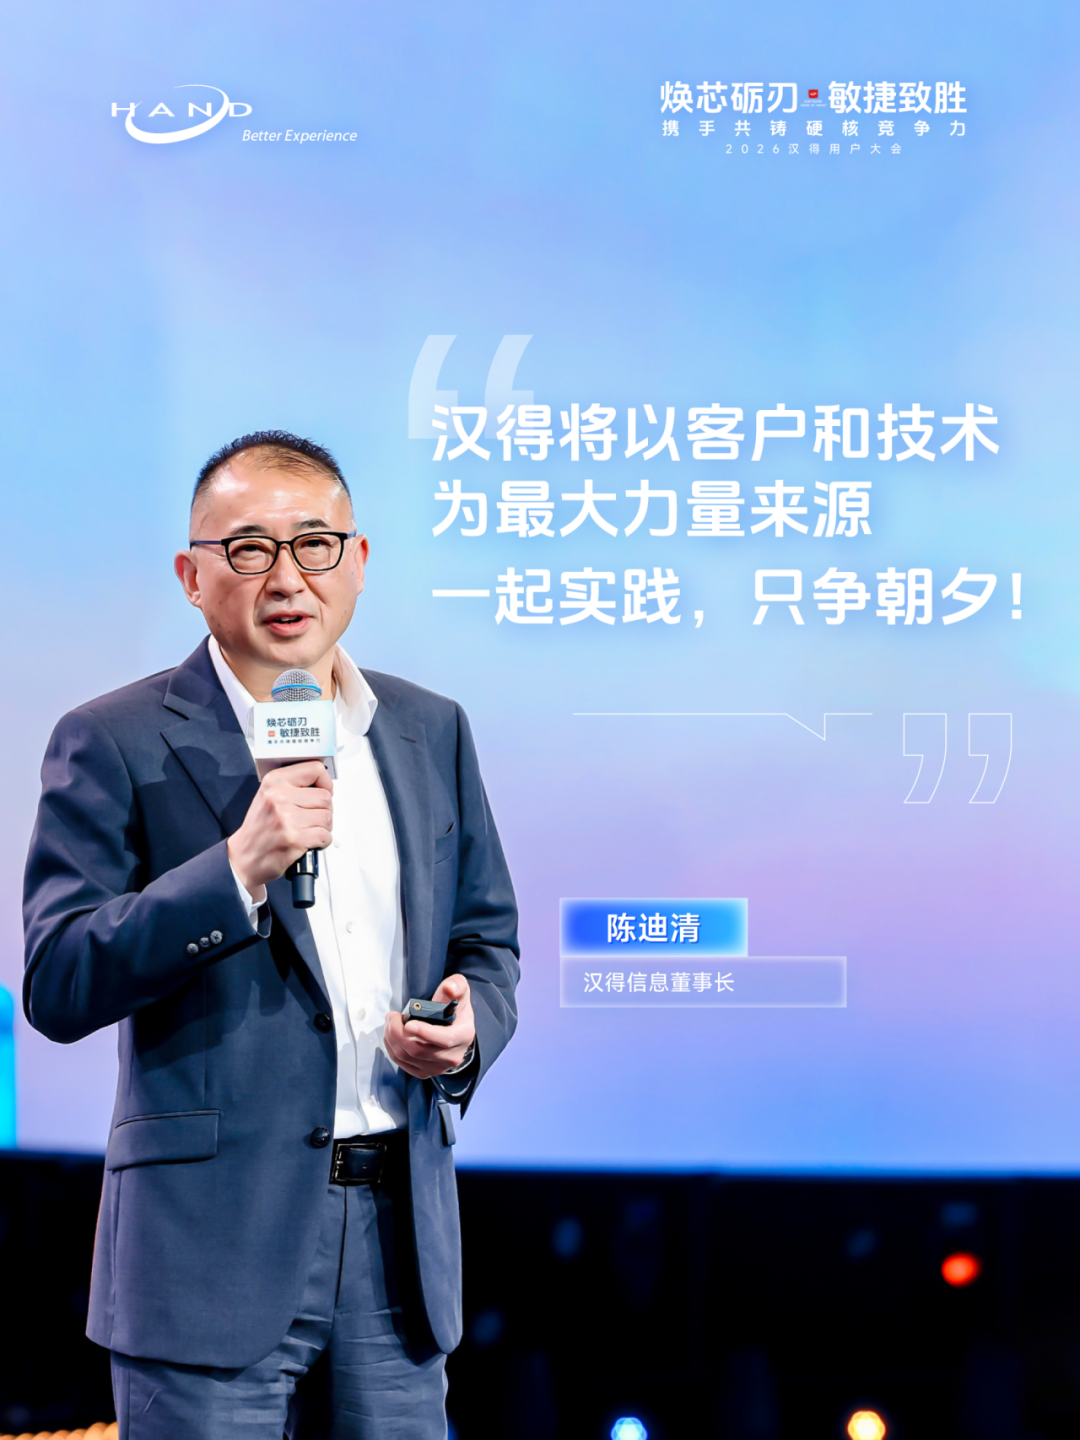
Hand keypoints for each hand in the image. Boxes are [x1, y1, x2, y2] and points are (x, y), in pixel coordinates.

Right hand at [227, 761, 332, 899]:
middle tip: (312, 818)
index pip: (315, 769)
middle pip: (325, 797)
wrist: (244, 857)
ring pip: (327, 817)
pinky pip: (325, 835)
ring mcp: (287, 818)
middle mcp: (279, 797)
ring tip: (309, 830)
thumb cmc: (259, 829)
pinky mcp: (295, 838)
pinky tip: (310, 842)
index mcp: (274, 782)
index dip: (325, 782)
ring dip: (324, 827)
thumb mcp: (268, 796)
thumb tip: (324, 785)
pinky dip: (323, 841)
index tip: (324, 790)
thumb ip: (293, 787)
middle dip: (324, 810)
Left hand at [384, 975, 475, 1079]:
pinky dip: (392, 1048)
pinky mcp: (425, 1072)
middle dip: (399, 1032)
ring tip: (390, 1022)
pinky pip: (402, 1064)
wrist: (454, 1026)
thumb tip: (449, 988)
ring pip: (408, 1057)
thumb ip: (455, 986)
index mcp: (464, 1035)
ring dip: (392, 1039)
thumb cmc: (454, 1006)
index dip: (425, 1033)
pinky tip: (391, 1035)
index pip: (445, 1039)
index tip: (409, 1024)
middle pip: (420, 1050)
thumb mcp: (459, 990)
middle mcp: (453, 1056)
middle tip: (392, 1016)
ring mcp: (438, 1067)